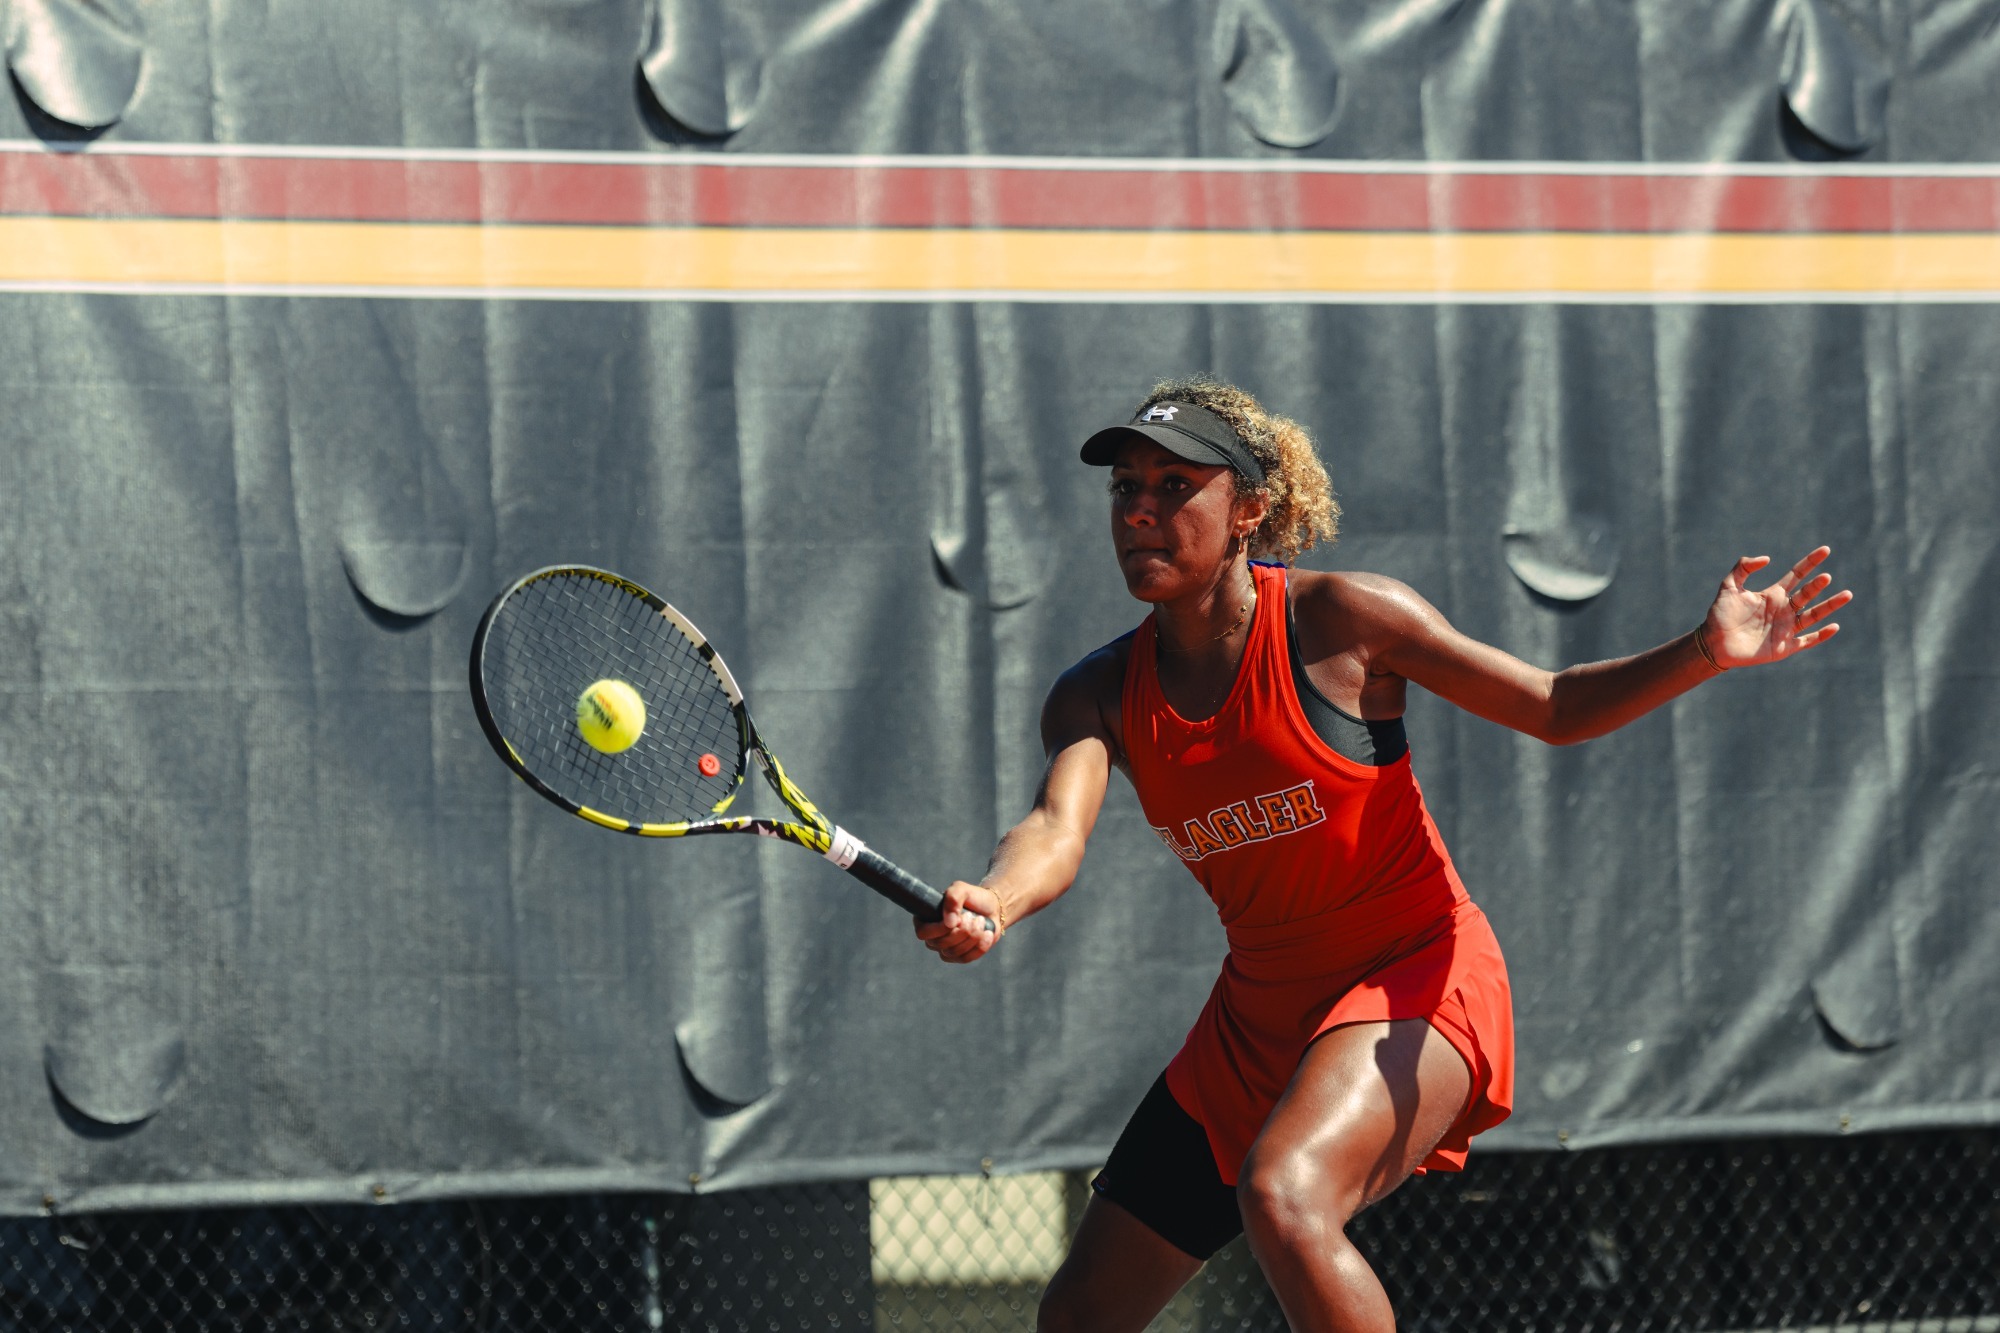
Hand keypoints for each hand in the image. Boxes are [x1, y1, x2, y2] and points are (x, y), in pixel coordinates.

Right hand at [912, 881, 1003, 963]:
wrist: (990, 908)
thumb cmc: (972, 897)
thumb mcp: (961, 889)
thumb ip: (952, 899)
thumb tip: (949, 923)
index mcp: (926, 920)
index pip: (923, 933)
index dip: (941, 928)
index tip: (960, 916)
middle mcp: (933, 937)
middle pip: (941, 944)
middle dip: (962, 931)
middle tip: (973, 917)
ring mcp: (945, 949)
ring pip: (954, 952)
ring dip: (972, 936)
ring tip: (981, 921)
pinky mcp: (960, 957)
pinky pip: (966, 958)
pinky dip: (980, 946)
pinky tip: (987, 933)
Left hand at [1702, 547, 1851, 669]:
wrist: (1713, 643)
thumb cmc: (1720, 614)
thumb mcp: (1729, 586)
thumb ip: (1743, 567)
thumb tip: (1768, 558)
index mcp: (1773, 595)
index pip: (1797, 575)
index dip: (1810, 562)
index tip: (1825, 550)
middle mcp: (1784, 610)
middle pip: (1807, 594)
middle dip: (1817, 585)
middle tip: (1826, 577)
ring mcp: (1786, 628)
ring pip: (1814, 615)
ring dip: (1829, 606)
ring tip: (1846, 595)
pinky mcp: (1785, 647)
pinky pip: (1808, 640)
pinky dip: (1821, 635)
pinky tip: (1834, 626)